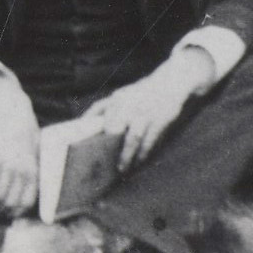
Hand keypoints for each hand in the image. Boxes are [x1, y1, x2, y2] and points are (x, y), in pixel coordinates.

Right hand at [0, 81, 40, 218]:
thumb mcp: (36, 150)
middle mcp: (23, 171)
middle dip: (1, 211)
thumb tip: (32, 185)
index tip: (9, 214)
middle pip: (11, 202)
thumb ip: (33, 168)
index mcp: (34, 171)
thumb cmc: (24, 129)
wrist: (12, 111)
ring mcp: (9, 166)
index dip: (17, 212)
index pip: (27, 201)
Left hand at [90, 51, 210, 168]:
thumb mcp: (122, 95)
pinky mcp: (159, 120)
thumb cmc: (141, 94)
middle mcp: (129, 105)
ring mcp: (144, 112)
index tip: (82, 144)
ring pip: (132, 138)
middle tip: (102, 163)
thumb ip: (105, 108)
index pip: (98, 112)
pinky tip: (139, 161)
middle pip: (114, 128)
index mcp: (117, 99)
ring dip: (127, 155)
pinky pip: (149, 141)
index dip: (89, 127)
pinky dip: (143, 153)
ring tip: (122, 169)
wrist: (170, 83)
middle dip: (108, 146)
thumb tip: (86, 123)